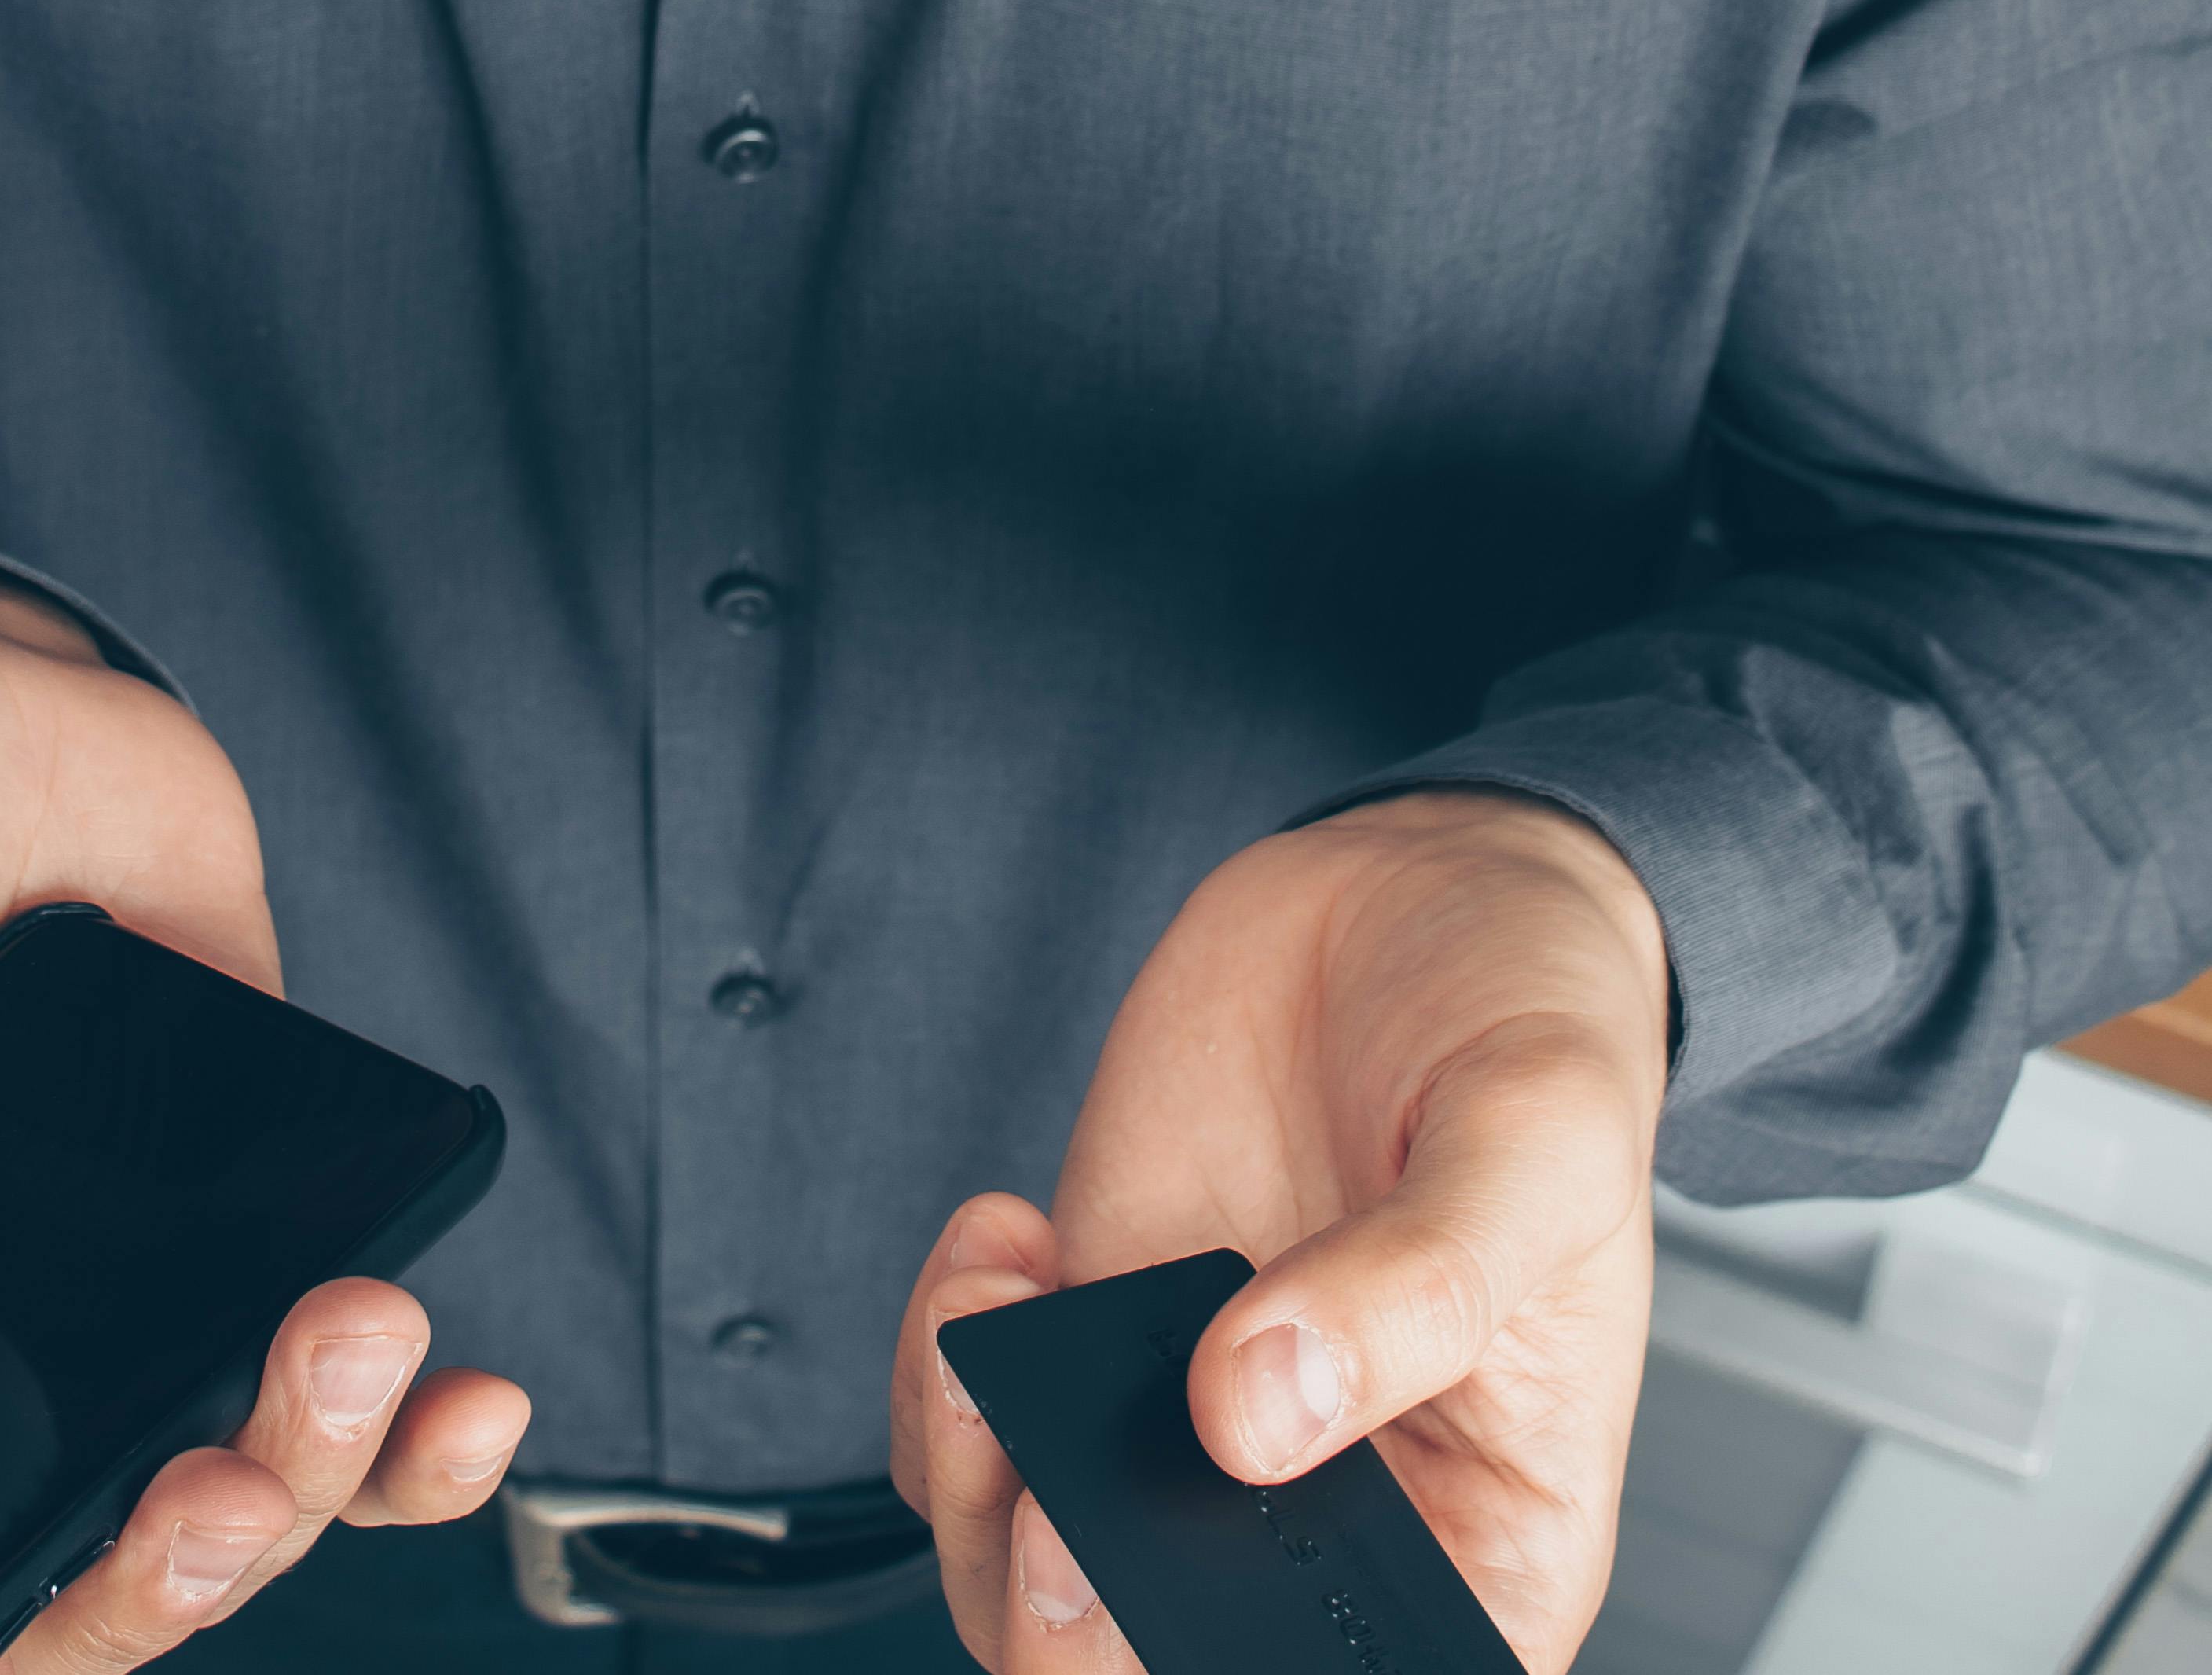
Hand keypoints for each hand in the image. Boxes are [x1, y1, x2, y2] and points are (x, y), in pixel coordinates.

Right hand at [0, 566, 528, 1662]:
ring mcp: (112, 1278)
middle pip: (80, 1579)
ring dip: (318, 1480)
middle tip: (210, 1487)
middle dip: (167, 1579)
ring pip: (233, 1491)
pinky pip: (332, 1359)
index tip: (32, 1604)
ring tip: (353, 1350)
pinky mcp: (236, 1190)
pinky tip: (469, 1398)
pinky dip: (416, 1425)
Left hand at [892, 792, 1668, 1674]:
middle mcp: (1324, 1519)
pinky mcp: (1100, 1332)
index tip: (1181, 1577)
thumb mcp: (1537, 1140)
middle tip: (1052, 1491)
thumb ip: (1419, 1285)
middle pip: (1158, 1671)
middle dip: (1074, 1624)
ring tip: (1000, 1319)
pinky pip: (976, 1429)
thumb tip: (1258, 1414)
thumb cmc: (1530, 1026)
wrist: (1423, 888)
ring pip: (1029, 1576)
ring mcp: (1192, 1431)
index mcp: (1481, 1549)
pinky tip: (1002, 1244)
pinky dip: (947, 1367)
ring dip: (977, 1485)